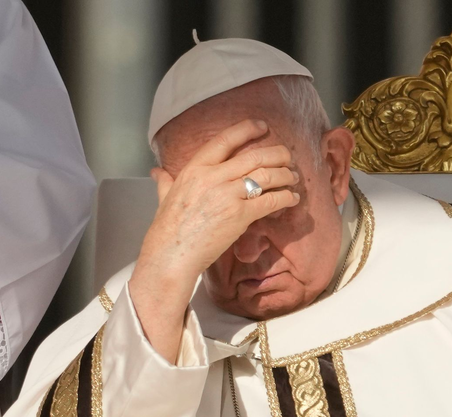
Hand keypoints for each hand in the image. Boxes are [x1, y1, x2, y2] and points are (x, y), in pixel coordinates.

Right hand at [129, 119, 299, 361]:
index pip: (225, 140)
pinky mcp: (240, 215)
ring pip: (266, 175)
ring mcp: (227, 195)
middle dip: (277, 154)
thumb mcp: (163, 198)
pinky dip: (286, 198)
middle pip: (254, 156)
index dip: (247, 130)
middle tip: (289, 157)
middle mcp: (212, 176)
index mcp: (194, 168)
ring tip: (294, 178)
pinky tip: (293, 199)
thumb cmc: (168, 230)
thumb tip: (157, 172)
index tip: (264, 127)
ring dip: (285, 175)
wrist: (172, 254)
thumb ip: (165, 182)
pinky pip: (270, 200)